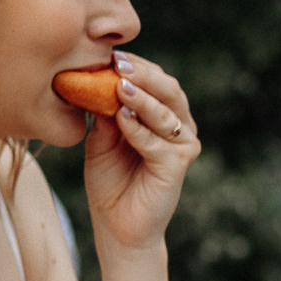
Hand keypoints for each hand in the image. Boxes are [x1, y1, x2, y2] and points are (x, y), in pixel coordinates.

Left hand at [81, 52, 199, 252]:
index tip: (107, 53)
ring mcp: (182, 146)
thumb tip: (98, 77)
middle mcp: (179, 125)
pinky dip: (139, 130)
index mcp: (162, 114)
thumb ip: (104, 111)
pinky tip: (122, 119)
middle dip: (144, 74)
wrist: (117, 226)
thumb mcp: (101, 138)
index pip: (154, 79)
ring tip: (120, 87)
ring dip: (142, 98)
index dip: (134, 65)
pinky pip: (158, 143)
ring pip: (165, 113)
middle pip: (168, 89)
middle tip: (118, 63)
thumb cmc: (110, 181)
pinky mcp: (178, 166)